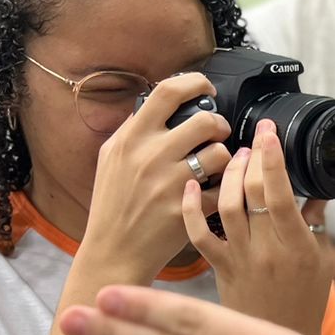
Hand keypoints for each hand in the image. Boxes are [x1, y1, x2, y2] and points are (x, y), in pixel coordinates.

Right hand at [79, 72, 229, 281]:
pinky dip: (223, 187)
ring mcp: (170, 184)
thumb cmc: (112, 205)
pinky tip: (213, 191)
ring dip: (224, 157)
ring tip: (215, 165)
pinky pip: (221, 187)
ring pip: (219, 154)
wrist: (113, 251)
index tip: (204, 88)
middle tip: (218, 133)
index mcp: (132, 139)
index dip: (194, 83)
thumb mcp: (109, 159)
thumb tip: (153, 105)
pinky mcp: (187, 210)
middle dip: (220, 124)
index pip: (167, 92)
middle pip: (205, 120)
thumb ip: (130, 130)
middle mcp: (151, 156)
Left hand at [184, 119, 333, 334]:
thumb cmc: (306, 303)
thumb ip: (317, 224)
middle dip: (252, 156)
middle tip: (255, 136)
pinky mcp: (218, 270)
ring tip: (236, 156)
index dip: (273, 159)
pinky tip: (192, 186)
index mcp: (299, 249)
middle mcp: (267, 253)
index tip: (270, 131)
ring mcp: (239, 260)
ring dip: (227, 174)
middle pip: (252, 194)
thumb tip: (318, 190)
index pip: (282, 195)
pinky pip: (199, 235)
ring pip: (225, 206)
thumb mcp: (324, 262)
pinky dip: (192, 208)